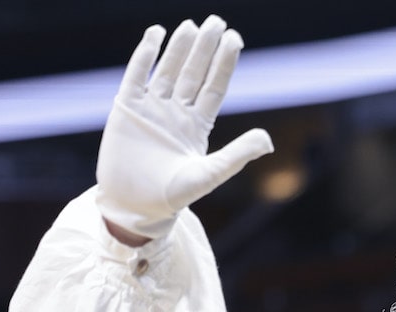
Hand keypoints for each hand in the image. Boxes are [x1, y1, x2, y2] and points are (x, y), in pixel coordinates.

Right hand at [96, 15, 273, 239]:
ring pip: (168, 70)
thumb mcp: (209, 175)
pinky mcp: (126, 108)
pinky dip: (145, 55)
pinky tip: (156, 34)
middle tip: (217, 20)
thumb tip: (268, 139)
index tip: (235, 39)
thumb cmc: (173, 196)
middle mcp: (176, 112)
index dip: (225, 63)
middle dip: (205, 47)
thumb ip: (237, 155)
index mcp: (198, 125)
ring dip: (179, 47)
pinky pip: (137, 75)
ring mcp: (151, 108)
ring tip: (192, 25)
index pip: (215, 87)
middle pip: (194, 72)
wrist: (135, 207)